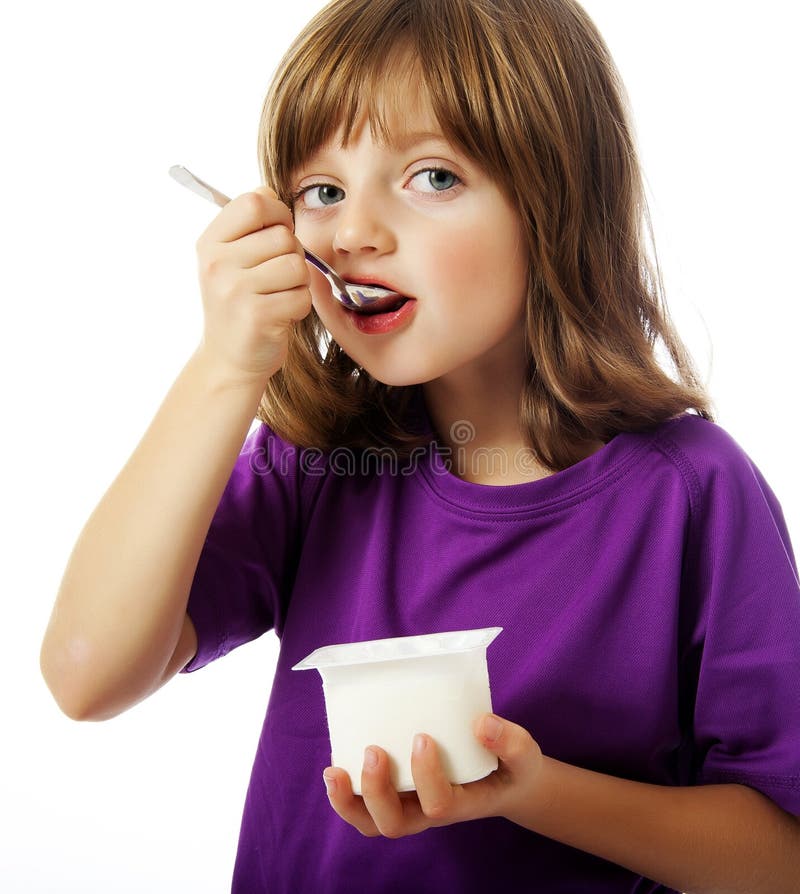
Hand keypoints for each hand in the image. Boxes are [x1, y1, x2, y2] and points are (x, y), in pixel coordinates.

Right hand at [194, 187, 311, 386]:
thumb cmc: (238, 305)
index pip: (254, 201)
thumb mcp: (230, 260)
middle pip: (283, 236)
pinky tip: (281, 315)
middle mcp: (218, 263)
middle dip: (292, 255)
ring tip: (278, 296)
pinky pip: (301, 296)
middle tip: (276, 278)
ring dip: (297, 283)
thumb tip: (268, 191)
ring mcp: (235, 290)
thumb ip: (249, 226)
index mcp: (210, 242)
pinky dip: (299, 307)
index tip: (278, 232)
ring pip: (296, 265)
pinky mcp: (257, 316)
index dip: (278, 213)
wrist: (229, 360)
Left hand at [322, 714, 543, 837]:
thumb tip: (482, 724)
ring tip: (334, 771)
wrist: (506, 782)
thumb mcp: (524, 754)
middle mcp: (431, 812)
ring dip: (350, 802)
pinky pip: (366, 811)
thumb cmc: (511, 766)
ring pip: (374, 824)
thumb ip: (510, 742)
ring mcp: (412, 808)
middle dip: (378, 791)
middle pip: (396, 823)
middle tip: (375, 750)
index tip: (422, 737)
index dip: (426, 776)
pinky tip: (336, 769)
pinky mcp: (400, 797)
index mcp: (463, 804)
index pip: (439, 804)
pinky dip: (346, 796)